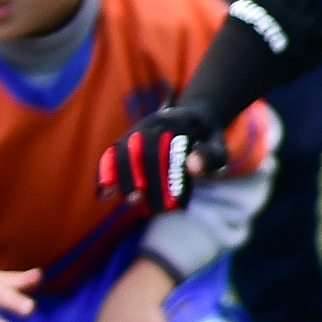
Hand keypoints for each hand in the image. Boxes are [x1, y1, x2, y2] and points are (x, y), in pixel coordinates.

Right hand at [99, 106, 221, 211]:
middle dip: (144, 179)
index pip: (169, 150)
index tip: (174, 202)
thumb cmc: (207, 140)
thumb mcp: (218, 146)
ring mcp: (138, 129)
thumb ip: (211, 156)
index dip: (168, 176)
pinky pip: (111, 153)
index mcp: (180, 123)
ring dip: (122, 176)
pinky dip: (105, 172)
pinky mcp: (126, 138)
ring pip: (123, 149)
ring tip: (131, 201)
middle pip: (144, 150)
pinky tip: (102, 194)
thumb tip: (192, 169)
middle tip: (149, 204)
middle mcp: (155, 122)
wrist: (194, 117)